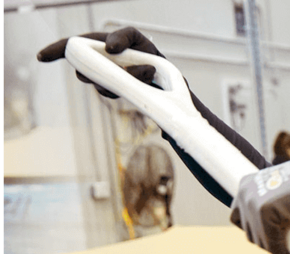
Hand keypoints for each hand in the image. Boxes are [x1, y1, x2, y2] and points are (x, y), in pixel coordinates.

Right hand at [37, 26, 163, 97]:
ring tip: (147, 68)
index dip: (54, 52)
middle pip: (83, 72)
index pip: (69, 48)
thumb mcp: (133, 36)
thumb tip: (110, 48)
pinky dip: (135, 83)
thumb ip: (122, 36)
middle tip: (123, 65)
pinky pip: (118, 93)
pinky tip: (148, 73)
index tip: (41, 57)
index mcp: (92, 46)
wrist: (159, 68)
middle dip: (100, 71)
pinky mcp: (116, 93)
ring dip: (127, 77)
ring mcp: (104, 80)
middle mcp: (95, 65)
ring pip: (103, 85)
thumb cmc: (141, 48)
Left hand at [230, 160, 289, 253]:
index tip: (268, 238)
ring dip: (274, 250)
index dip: (253, 231)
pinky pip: (271, 242)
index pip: (237, 218)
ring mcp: (252, 202)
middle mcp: (245, 194)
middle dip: (265, 243)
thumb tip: (271, 229)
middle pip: (249, 232)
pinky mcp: (264, 211)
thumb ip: (271, 204)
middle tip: (283, 248)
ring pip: (259, 240)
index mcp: (246, 185)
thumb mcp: (281, 191)